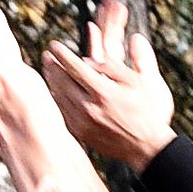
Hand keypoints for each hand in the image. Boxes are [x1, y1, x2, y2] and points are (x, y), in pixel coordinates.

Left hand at [43, 0, 175, 163]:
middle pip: (62, 82)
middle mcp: (89, 108)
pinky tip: (56, 91)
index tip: (54, 45)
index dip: (62, 54)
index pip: (75, 68)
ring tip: (49, 70)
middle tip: (46, 54)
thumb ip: (111, 67)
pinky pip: (63, 113)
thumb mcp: (136, 82)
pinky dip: (57, 99)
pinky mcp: (81, 134)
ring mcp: (83, 123)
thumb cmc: (144, 110)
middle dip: (52, 66)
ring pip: (59, 98)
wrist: (146, 146)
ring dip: (52, 82)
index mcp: (103, 92)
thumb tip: (87, 60)